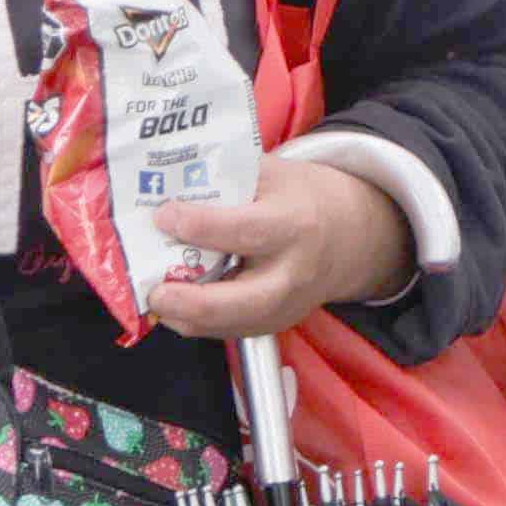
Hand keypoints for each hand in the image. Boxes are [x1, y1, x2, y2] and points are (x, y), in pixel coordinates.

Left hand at [145, 161, 410, 339]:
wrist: (350, 235)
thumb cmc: (302, 199)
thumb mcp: (272, 175)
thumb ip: (226, 181)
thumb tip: (168, 185)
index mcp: (294, 226)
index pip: (243, 231)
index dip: (198, 225)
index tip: (164, 215)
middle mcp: (292, 274)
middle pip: (240, 301)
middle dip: (190, 301)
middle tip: (155, 290)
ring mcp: (286, 306)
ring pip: (230, 325)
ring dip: (186, 317)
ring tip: (157, 297)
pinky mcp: (275, 324)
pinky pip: (230, 331)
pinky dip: (197, 322)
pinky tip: (176, 305)